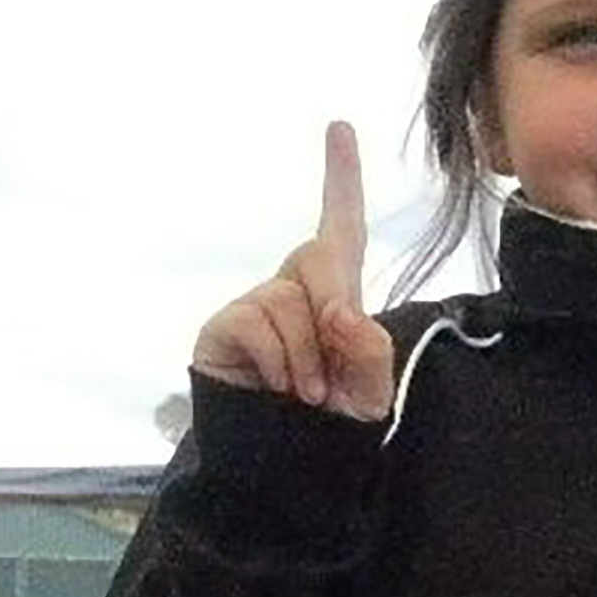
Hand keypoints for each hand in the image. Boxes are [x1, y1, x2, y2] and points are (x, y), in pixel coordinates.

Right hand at [192, 121, 395, 419]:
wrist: (288, 468)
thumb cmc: (333, 423)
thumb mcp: (372, 391)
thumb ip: (369, 350)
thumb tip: (342, 312)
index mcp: (337, 294)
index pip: (341, 227)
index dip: (341, 178)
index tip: (339, 128)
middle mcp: (293, 289)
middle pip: (320, 257)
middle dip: (335, 306)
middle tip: (335, 364)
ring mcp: (255, 305)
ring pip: (289, 301)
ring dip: (307, 358)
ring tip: (306, 394)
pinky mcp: (224, 327)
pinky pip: (257, 323)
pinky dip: (280, 362)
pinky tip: (280, 390)